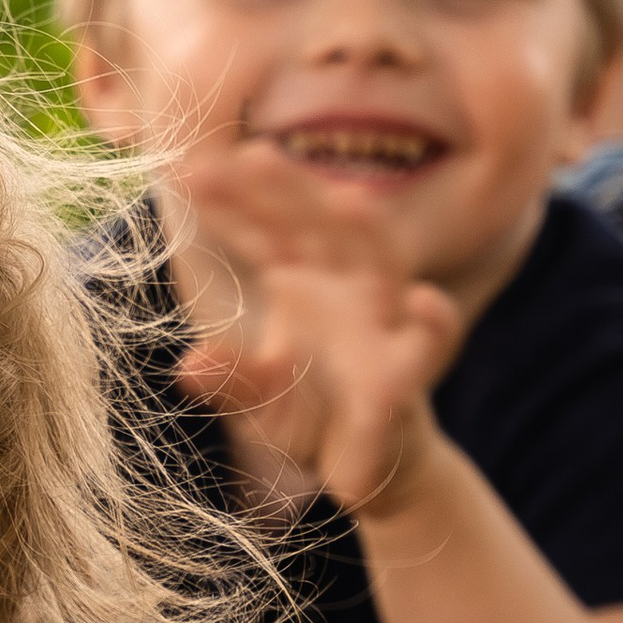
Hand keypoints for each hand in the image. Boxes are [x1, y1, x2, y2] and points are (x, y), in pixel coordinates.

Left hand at [170, 139, 462, 513]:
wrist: (369, 467)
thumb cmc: (313, 418)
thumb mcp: (260, 399)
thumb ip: (229, 381)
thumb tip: (189, 366)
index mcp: (306, 282)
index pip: (269, 230)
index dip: (234, 202)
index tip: (187, 173)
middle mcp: (347, 290)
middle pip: (322, 228)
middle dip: (292, 194)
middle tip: (251, 155)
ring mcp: (384, 325)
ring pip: (384, 267)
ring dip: (371, 235)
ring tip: (349, 201)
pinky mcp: (413, 374)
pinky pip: (430, 345)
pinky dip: (434, 323)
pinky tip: (425, 303)